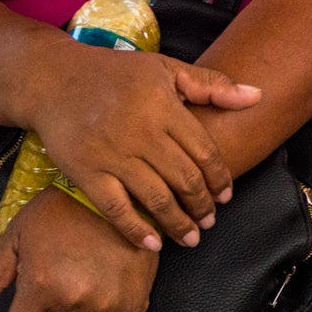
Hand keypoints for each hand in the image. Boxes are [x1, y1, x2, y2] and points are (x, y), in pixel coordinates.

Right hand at [27, 42, 259, 249]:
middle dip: (202, 205)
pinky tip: (153, 244)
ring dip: (177, 222)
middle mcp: (141, 133)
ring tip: (192, 237)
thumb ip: (211, 84)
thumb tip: (256, 95)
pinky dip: (135, 229)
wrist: (54, 80)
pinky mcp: (84, 173)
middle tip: (211, 221)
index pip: (204, 151)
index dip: (219, 178)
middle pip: (183, 179)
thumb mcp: (165, 68)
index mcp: (164, 108)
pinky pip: (115, 207)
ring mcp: (111, 155)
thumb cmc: (116, 74)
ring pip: (155, 198)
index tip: (226, 195)